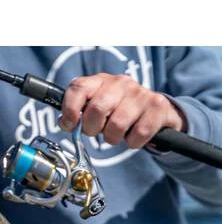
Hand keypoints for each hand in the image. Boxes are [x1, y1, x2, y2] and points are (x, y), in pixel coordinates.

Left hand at [59, 73, 186, 148]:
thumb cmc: (118, 112)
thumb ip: (77, 113)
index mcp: (99, 81)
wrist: (156, 112)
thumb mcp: (95, 108)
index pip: (77, 88)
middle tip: (97, 132)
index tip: (71, 125)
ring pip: (117, 125)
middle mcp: (120, 83)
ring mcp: (140, 93)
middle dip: (92, 129)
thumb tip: (66, 123)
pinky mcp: (157, 106)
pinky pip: (138, 134)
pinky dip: (132, 142)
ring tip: (116, 134)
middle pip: (96, 109)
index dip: (69, 110)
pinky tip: (133, 136)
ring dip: (113, 138)